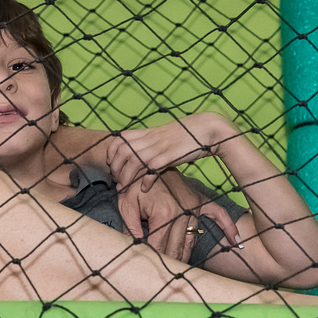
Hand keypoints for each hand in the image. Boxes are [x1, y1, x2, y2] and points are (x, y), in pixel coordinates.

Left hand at [106, 112, 235, 191]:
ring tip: (124, 188)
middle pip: (122, 151)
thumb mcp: (162, 136)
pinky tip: (144, 188)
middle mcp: (150, 139)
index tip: (112, 165)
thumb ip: (149, 142)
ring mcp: (159, 147)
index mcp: (146, 132)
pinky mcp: (170, 155)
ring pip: (133, 161)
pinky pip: (152, 168)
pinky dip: (145, 180)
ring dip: (126, 176)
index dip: (111, 153)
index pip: (119, 139)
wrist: (206, 129)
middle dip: (115, 168)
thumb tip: (138, 151)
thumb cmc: (185, 135)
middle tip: (116, 180)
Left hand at [118, 169, 238, 261]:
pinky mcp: (201, 201)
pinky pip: (218, 214)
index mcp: (164, 212)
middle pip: (177, 247)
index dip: (151, 257)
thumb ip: (130, 228)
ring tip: (183, 271)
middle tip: (162, 277)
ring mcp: (194, 206)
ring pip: (192, 239)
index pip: (159, 244)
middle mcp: (183, 210)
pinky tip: (235, 242)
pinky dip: (228, 227)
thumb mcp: (126, 204)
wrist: (145, 163)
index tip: (147, 269)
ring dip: (187, 256)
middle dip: (169, 262)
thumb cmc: (133, 184)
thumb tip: (135, 249)